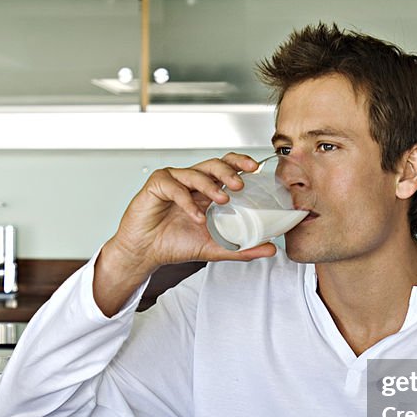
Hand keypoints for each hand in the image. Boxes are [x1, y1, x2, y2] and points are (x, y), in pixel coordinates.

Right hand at [93, 154, 277, 315]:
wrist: (145, 253)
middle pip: (213, 164)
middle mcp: (191, 181)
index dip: (240, 163)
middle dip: (229, 171)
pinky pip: (174, 187)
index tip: (255, 168)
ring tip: (223, 201)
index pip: (227, 167)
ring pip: (196, 172)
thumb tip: (271, 249)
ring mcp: (173, 180)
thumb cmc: (174, 244)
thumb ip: (242, 248)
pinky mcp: (156, 185)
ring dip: (211, 186)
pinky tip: (196, 217)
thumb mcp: (214, 248)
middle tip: (240, 186)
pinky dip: (188, 202)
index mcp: (206, 190)